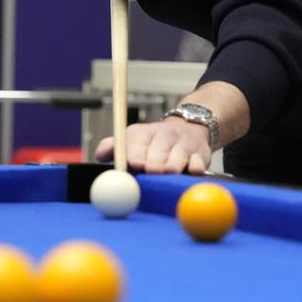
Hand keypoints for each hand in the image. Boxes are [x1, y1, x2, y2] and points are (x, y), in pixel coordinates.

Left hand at [95, 116, 210, 174]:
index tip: (133, 163)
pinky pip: (198, 162)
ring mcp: (184, 144)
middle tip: (151, 170)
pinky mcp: (201, 154)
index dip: (135, 151)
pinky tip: (191, 172)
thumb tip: (100, 155)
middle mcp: (164, 135)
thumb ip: (112, 148)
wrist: (188, 129)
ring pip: (179, 154)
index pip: (137, 140)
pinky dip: (195, 168)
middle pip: (159, 147)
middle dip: (154, 160)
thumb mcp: (131, 141)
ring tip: (169, 172)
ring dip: (173, 164)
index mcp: (142, 133)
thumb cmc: (152, 144)